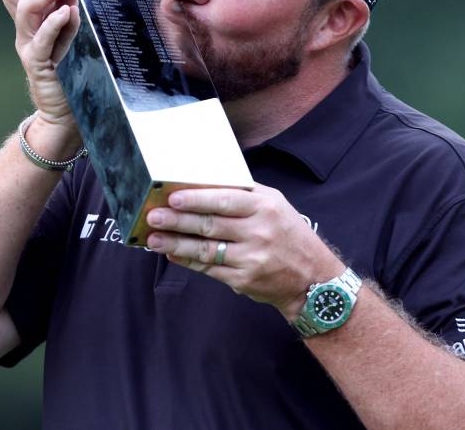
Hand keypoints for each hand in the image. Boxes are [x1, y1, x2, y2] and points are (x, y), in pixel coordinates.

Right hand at [0, 0, 80, 126]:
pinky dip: (53, 23)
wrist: (67, 107)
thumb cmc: (69, 67)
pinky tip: (65, 12)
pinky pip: (42, 40)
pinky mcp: (39, 64)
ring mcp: (29, 46)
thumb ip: (66, 6)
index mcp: (29, 19)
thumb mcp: (70, 31)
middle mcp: (25, 30)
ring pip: (23, 12)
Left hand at [144, 184, 344, 318]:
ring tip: (153, 237)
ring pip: (205, 249)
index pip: (226, 200)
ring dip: (176, 242)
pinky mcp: (243, 279)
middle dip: (178, 221)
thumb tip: (202, 184)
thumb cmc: (288, 234)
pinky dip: (188, 260)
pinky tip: (172, 253)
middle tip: (152, 216)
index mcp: (265, 207)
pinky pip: (209, 269)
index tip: (173, 197)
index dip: (198, 199)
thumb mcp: (275, 205)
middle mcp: (259, 231)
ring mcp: (251, 258)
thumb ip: (243, 194)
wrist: (312, 278)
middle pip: (210, 225)